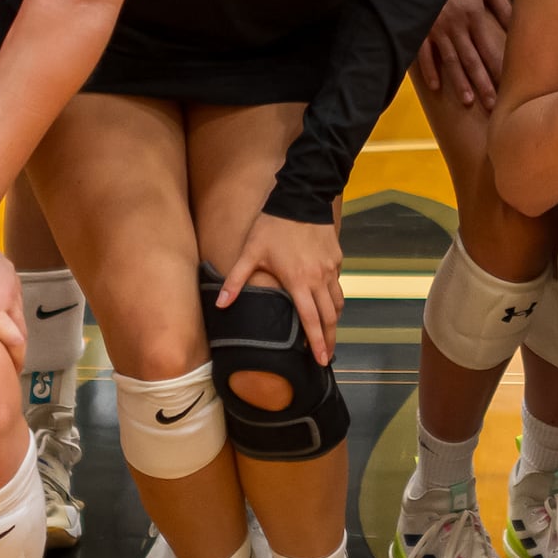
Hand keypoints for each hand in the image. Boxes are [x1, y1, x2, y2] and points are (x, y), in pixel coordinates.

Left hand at [0, 229, 24, 367]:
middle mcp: (7, 299)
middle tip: (9, 367)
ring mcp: (11, 285)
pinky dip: (13, 314)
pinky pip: (17, 300)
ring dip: (16, 332)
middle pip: (22, 334)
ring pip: (21, 317)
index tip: (11, 373)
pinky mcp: (10, 273)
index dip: (16, 361)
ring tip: (4, 345)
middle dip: (18, 351)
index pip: (15, 343)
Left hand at [212, 219, 344, 366]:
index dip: (317, 342)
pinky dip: (335, 299)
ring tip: (329, 335)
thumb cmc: (274, 225)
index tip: (320, 359)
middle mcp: (319, 279)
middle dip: (329, 339)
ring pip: (337, 303)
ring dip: (334, 321)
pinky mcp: (337, 258)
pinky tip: (328, 305)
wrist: (301, 198)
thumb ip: (236, 280)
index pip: (311, 320)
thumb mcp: (251, 252)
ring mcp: (331, 269)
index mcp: (299, 282)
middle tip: (326, 357)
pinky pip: (338, 285)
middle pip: (329, 317)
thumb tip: (220, 305)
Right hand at [412, 0, 514, 110]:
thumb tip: (517, 25)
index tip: (508, 88)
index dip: (499, 70)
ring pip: (450, 61)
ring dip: (460, 82)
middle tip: (492, 106)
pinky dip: (429, 70)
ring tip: (469, 101)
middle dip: (483, 84)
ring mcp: (436, 29)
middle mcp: (456, 26)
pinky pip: (423, 53)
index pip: (490, 48)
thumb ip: (503, 4)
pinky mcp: (419, 28)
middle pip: (472, 60)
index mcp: (474, 14)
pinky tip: (436, 87)